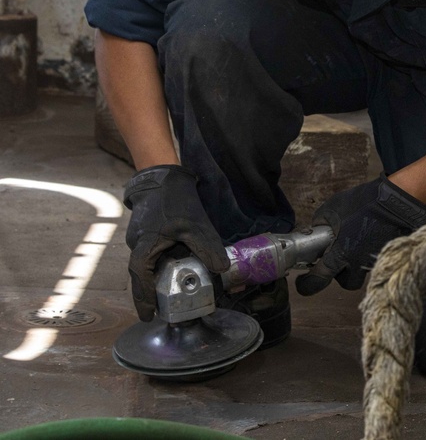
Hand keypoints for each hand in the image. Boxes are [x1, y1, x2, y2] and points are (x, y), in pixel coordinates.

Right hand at [123, 165, 229, 320]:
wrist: (163, 176)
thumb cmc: (174, 200)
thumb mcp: (195, 226)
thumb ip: (207, 248)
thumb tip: (221, 270)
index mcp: (145, 245)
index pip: (140, 278)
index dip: (144, 298)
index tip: (149, 316)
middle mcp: (138, 244)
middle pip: (141, 276)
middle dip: (148, 295)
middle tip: (158, 312)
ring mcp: (141, 239)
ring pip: (146, 266)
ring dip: (155, 281)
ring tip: (168, 297)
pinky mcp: (148, 233)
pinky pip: (152, 255)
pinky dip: (160, 266)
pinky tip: (174, 270)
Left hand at [295, 174, 425, 293]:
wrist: (397, 200)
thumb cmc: (362, 204)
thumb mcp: (331, 208)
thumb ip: (321, 224)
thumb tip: (317, 231)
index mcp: (341, 255)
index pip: (319, 280)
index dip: (307, 285)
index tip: (303, 283)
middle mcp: (358, 264)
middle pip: (346, 282)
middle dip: (341, 274)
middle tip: (338, 260)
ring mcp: (375, 261)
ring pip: (362, 272)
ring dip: (356, 263)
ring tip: (356, 244)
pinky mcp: (388, 254)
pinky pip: (374, 260)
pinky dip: (369, 252)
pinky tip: (370, 237)